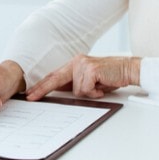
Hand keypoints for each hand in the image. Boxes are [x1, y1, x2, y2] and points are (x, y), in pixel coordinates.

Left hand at [25, 55, 140, 100]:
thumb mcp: (90, 81)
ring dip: (89, 93)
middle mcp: (76, 61)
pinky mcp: (91, 70)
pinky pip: (86, 89)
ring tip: (99, 87)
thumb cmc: (110, 76)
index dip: (42, 85)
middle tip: (31, 98)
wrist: (128, 69)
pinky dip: (94, 93)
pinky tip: (102, 87)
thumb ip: (76, 84)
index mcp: (75, 63)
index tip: (30, 93)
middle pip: (55, 78)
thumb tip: (60, 92)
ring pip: (76, 90)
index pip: (55, 76)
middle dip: (42, 89)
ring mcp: (83, 65)